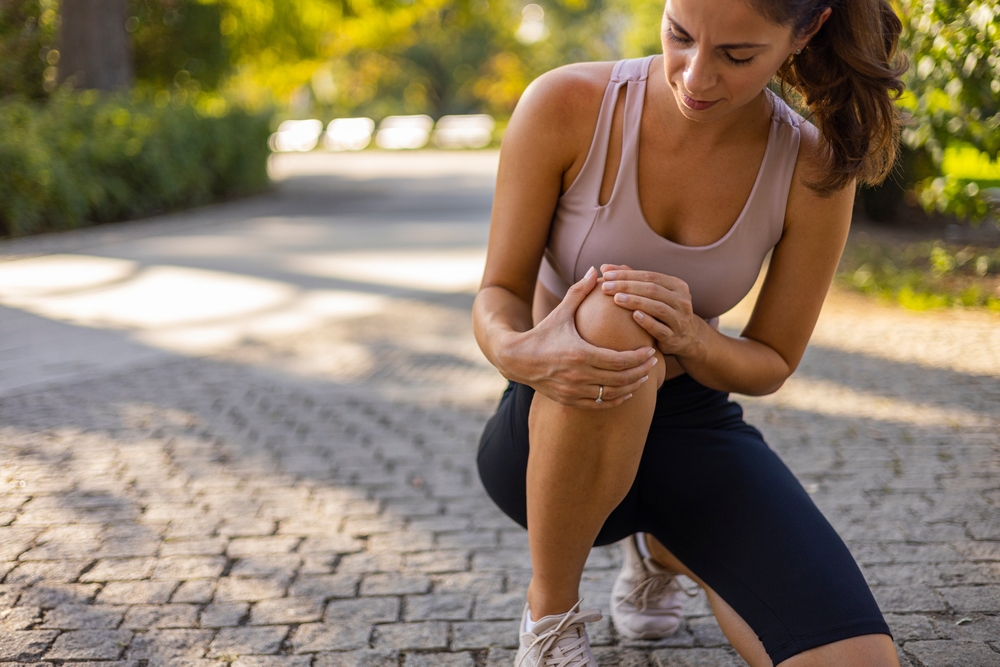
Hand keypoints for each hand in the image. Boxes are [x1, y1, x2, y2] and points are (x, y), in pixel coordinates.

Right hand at [510, 266, 657, 408]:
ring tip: (643, 376)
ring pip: (613, 394)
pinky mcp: (569, 400)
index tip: (650, 351)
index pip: (619, 360)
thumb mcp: (560, 313)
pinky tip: (626, 392)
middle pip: (620, 378)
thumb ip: (578, 292)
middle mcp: (579, 375)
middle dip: (641, 371)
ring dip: (632, 386)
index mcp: (580, 354)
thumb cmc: (541, 334)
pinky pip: (600, 404)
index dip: (638, 358)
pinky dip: (616, 400)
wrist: (516, 359)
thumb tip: (594, 270)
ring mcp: (574, 390)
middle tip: (653, 363)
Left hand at [600, 264, 705, 358]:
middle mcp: (682, 301)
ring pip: (657, 308)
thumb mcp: (653, 295)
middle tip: (605, 286)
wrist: (685, 339)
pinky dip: (647, 321)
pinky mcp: (675, 338)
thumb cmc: (661, 313)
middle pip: (652, 290)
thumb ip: (631, 281)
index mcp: (677, 286)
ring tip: (616, 299)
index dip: (627, 274)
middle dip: (627, 286)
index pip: (650, 276)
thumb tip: (605, 267)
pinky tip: (633, 316)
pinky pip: (660, 329)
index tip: (606, 274)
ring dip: (636, 302)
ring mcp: (680, 320)